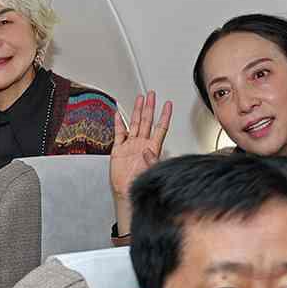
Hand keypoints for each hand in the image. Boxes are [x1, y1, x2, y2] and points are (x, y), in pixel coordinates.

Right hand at [110, 91, 171, 235]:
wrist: (126, 192)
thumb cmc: (140, 182)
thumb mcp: (151, 171)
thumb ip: (151, 161)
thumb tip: (147, 150)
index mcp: (152, 148)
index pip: (160, 128)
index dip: (164, 116)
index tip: (168, 105)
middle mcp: (142, 144)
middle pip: (147, 121)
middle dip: (150, 107)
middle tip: (152, 95)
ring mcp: (131, 145)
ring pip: (135, 124)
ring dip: (137, 111)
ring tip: (139, 99)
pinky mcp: (119, 149)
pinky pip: (119, 133)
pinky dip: (119, 123)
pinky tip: (120, 114)